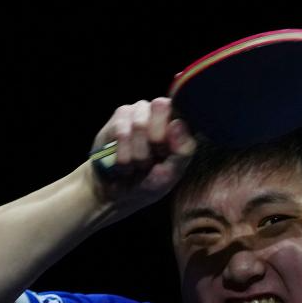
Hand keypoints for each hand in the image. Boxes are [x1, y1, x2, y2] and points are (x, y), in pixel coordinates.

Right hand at [87, 97, 196, 211]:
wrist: (119, 193)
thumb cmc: (150, 181)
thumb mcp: (171, 172)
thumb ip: (182, 150)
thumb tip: (178, 124)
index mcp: (179, 123)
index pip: (179, 110)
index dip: (168, 134)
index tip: (164, 155)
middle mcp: (160, 111)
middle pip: (159, 109)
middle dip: (153, 144)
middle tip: (150, 161)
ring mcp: (139, 111)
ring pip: (139, 124)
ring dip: (137, 155)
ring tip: (136, 164)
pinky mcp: (119, 117)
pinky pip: (122, 133)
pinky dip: (123, 157)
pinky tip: (124, 163)